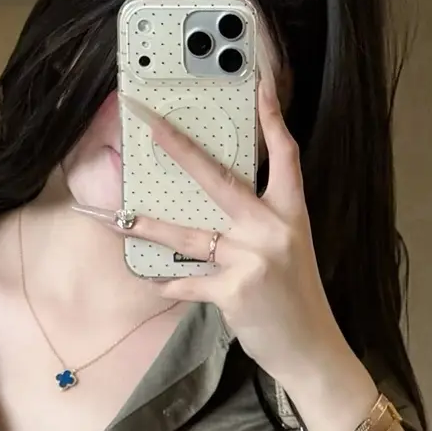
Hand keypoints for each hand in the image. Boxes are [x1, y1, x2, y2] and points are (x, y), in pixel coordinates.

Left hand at [122, 76, 375, 430]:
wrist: (312, 348)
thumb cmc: (297, 298)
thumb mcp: (291, 248)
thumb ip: (260, 222)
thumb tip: (217, 201)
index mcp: (291, 213)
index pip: (285, 154)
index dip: (272, 117)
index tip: (258, 81)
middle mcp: (273, 229)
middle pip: (219, 179)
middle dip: (179, 149)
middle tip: (148, 124)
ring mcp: (252, 259)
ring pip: (189, 234)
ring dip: (149, 225)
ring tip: (119, 216)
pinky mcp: (234, 290)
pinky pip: (188, 282)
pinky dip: (168, 283)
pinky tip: (149, 280)